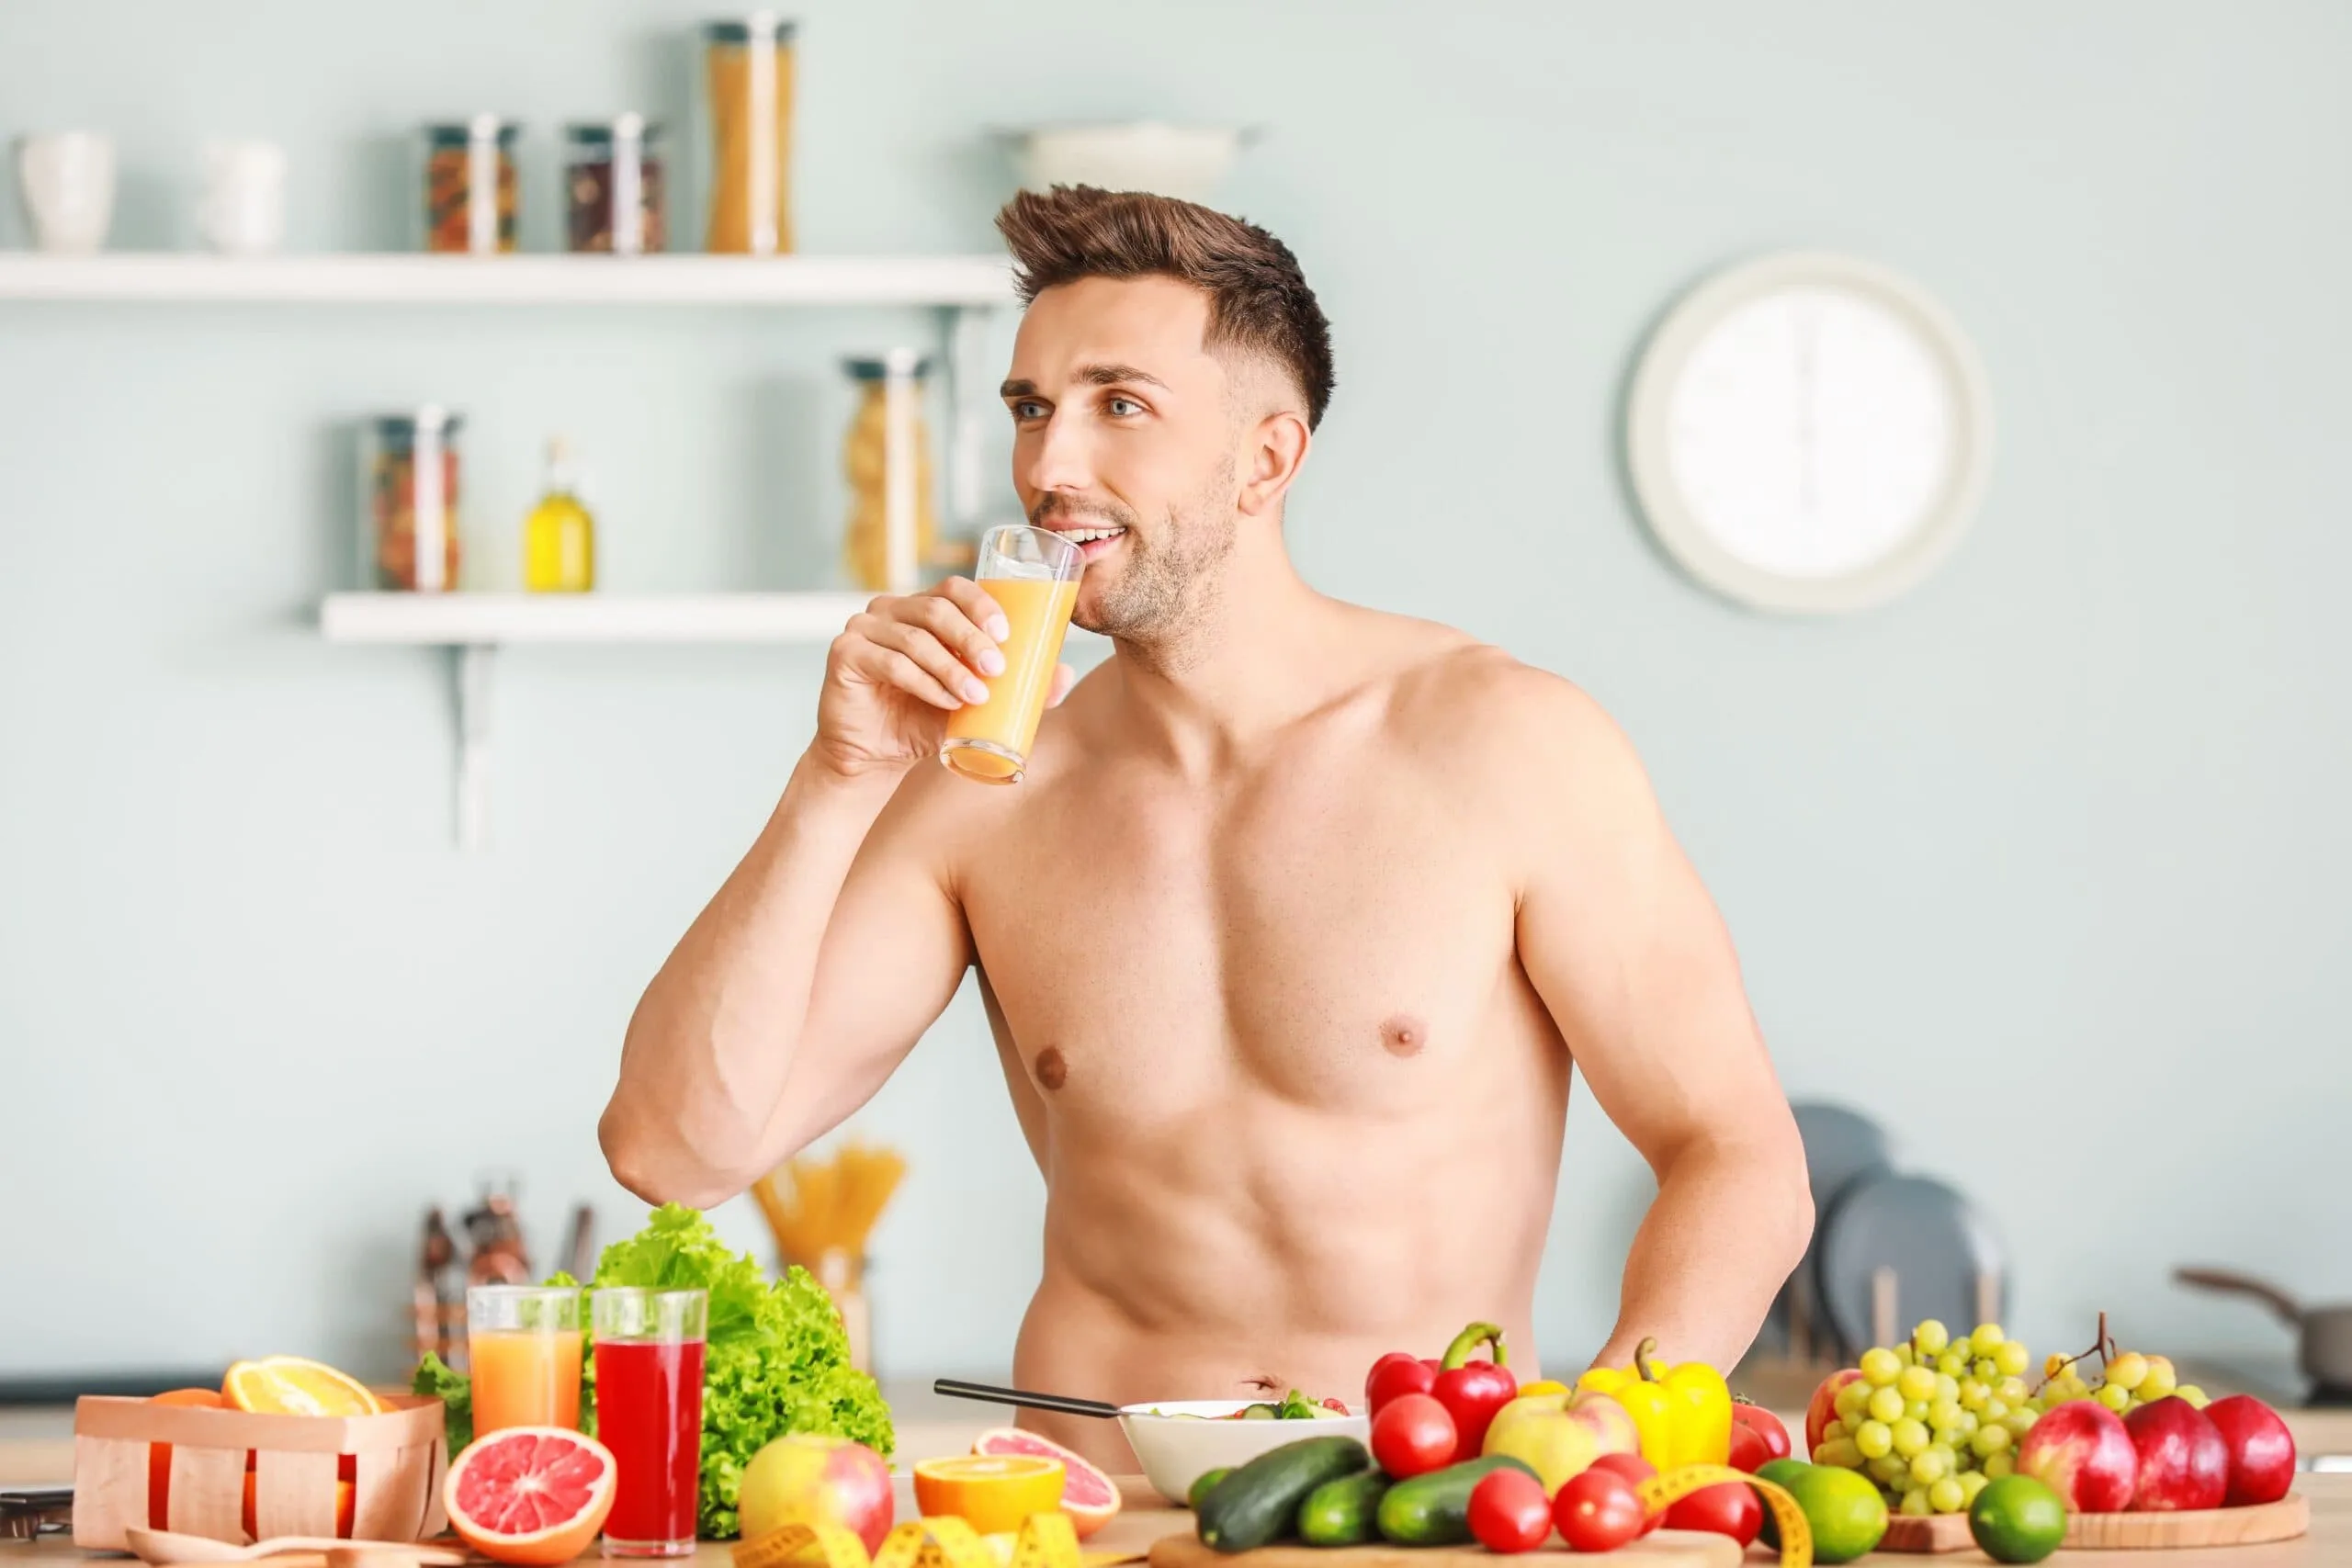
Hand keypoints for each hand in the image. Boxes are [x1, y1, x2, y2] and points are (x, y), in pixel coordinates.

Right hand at [814, 579, 1075, 777]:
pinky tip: (945, 702)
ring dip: (951, 667)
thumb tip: (1065, 674)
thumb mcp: (974, 703)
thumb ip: (1015, 688)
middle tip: (997, 668)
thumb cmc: (924, 721)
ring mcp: (863, 629)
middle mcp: (890, 610)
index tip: (1007, 635)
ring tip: (976, 696)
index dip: (980, 604)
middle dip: (971, 638)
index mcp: (921, 608)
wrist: (875, 757)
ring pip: (915, 639)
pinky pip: (890, 663)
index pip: (953, 589)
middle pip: (935, 609)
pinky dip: (923, 683)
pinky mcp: (844, 654)